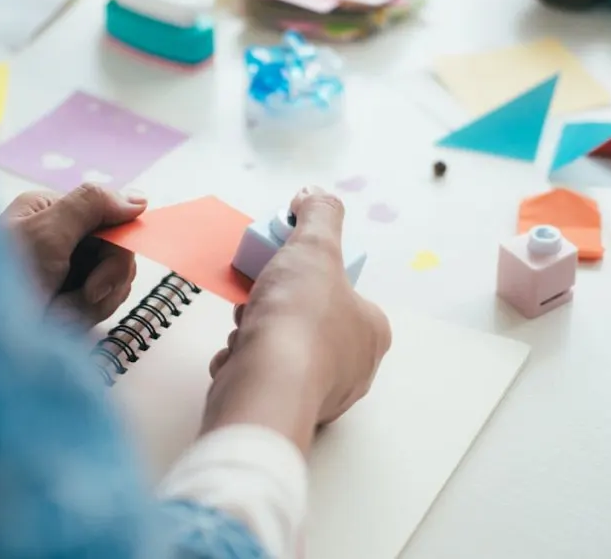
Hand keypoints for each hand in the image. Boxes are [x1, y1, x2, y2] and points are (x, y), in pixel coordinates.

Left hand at [0, 183, 146, 328]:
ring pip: (115, 281)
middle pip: (118, 251)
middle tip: (86, 293)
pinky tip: (59, 322)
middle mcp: (61, 238)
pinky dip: (85, 317)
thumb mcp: (46, 233)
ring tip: (59, 313)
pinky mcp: (70, 302)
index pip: (110, 216)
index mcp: (51, 211)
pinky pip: (103, 305)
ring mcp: (68, 272)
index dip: (118, 241)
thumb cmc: (2, 281)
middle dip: (106, 278)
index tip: (105, 265)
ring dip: (93, 302)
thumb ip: (90, 206)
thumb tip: (138, 199)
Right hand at [203, 186, 391, 451]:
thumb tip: (313, 196)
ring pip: (282, 350)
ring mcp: (321, 396)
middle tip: (258, 298)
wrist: (265, 384)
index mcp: (372, 332)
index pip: (342, 293)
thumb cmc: (299, 315)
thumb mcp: (315, 246)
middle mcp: (356, 368)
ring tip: (245, 328)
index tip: (283, 267)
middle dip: (276, 306)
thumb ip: (319, 215)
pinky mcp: (286, 412)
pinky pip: (263, 378)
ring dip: (256, 334)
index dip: (308, 275)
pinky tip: (238, 357)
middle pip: (308, 321)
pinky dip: (244, 363)